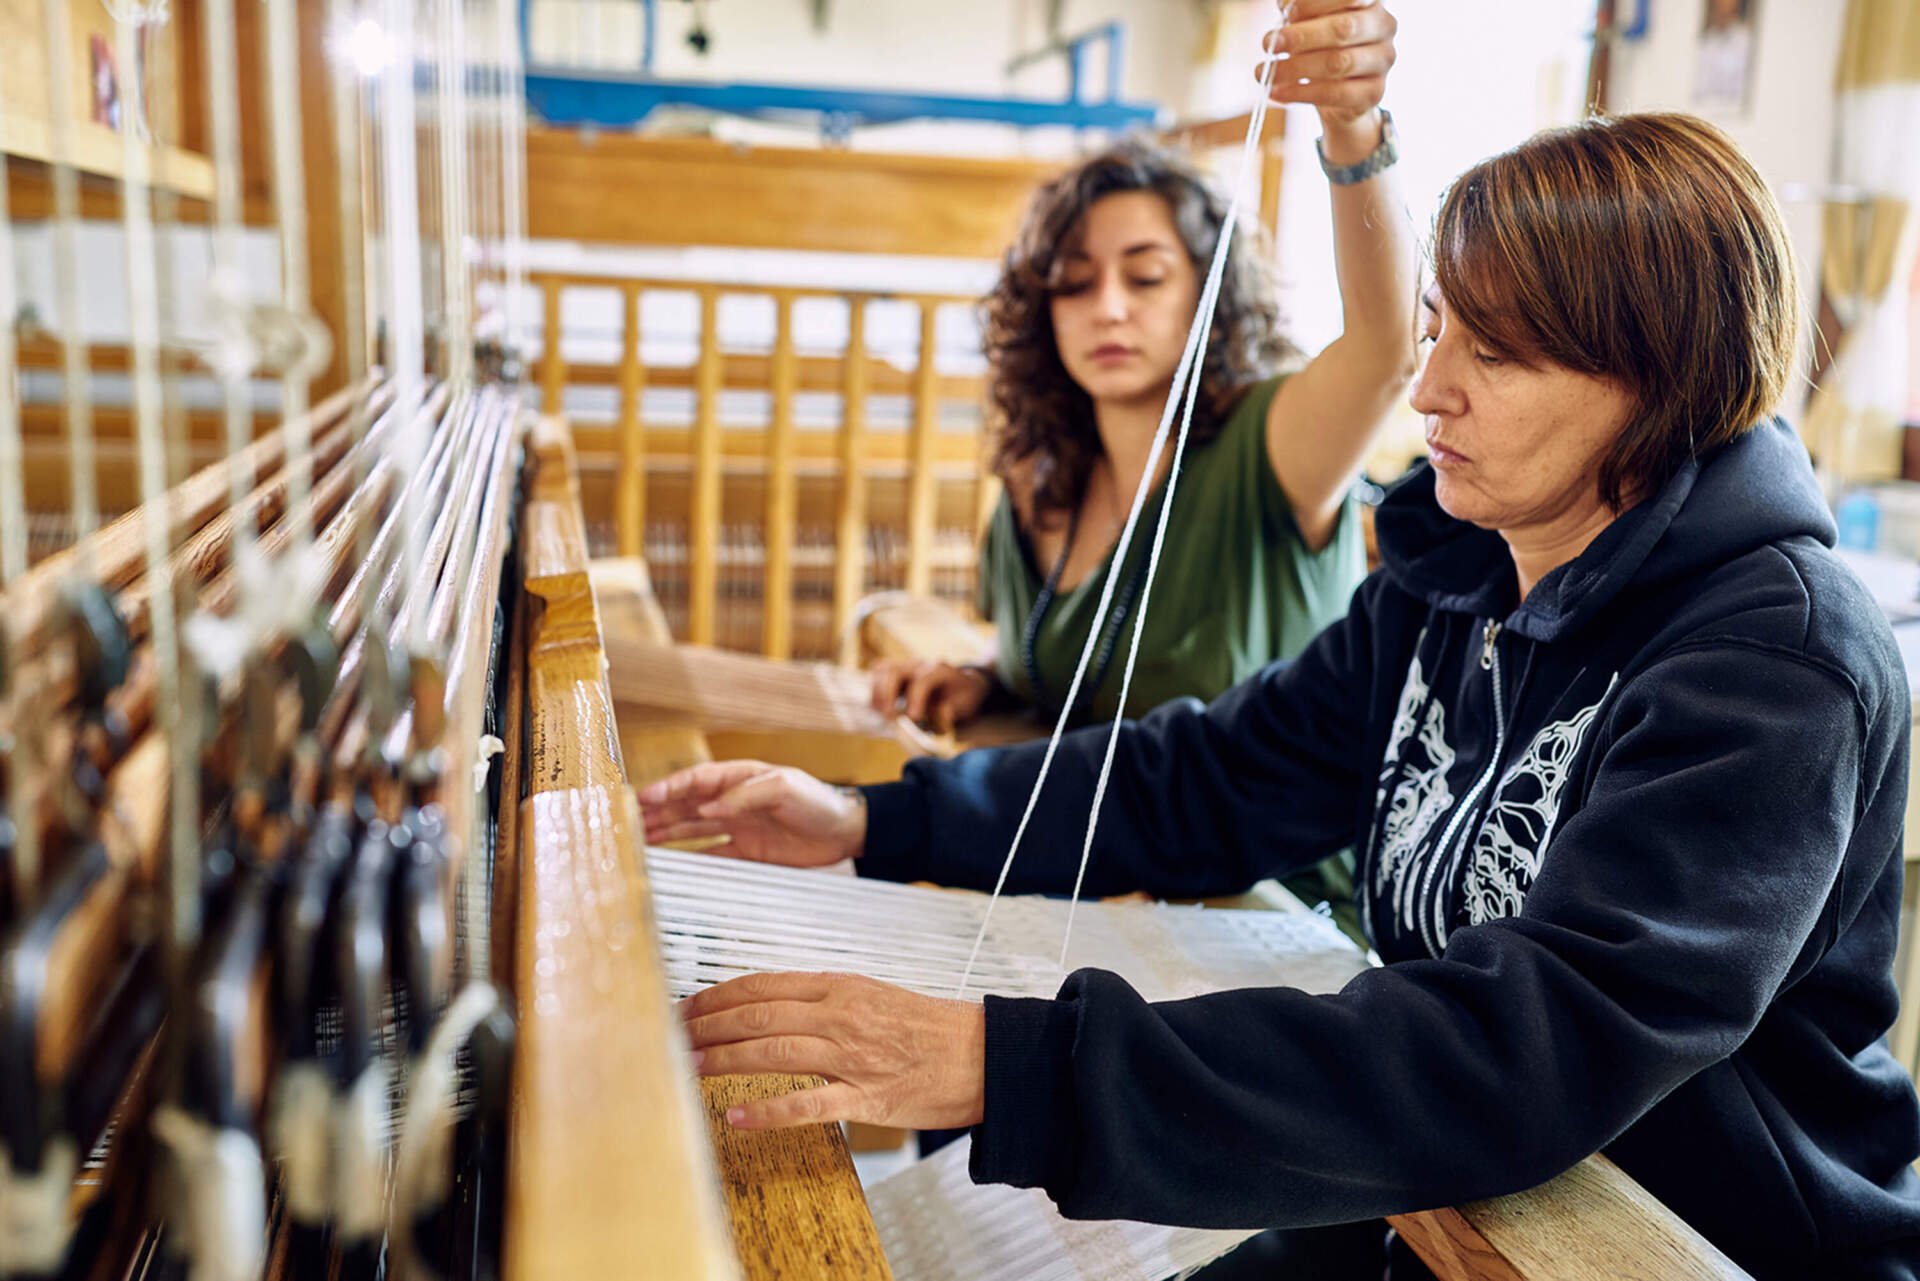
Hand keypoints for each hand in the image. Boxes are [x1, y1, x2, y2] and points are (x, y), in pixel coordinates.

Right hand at [636, 761, 865, 865]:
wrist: (846, 830)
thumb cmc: (818, 801)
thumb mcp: (785, 788)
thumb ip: (745, 796)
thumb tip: (707, 808)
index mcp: (740, 778)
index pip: (696, 781)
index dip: (669, 788)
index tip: (643, 797)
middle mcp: (733, 801)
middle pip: (687, 805)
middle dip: (657, 812)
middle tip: (627, 822)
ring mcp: (738, 826)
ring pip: (692, 828)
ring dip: (666, 832)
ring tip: (638, 840)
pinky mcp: (747, 851)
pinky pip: (711, 854)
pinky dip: (690, 858)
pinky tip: (670, 864)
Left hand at [681, 971, 986, 1130]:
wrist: (981, 1054)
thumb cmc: (926, 1027)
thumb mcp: (871, 995)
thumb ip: (823, 998)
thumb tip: (771, 1003)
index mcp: (840, 986)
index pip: (763, 984)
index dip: (717, 995)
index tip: (685, 1006)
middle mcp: (841, 1015)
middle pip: (758, 1013)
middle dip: (707, 1024)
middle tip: (672, 1034)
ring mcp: (853, 1056)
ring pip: (774, 1051)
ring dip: (725, 1059)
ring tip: (688, 1067)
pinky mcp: (868, 1097)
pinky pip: (810, 1104)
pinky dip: (770, 1111)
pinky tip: (738, 1116)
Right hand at [869, 658, 994, 731]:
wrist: (963, 683)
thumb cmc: (963, 695)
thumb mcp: (965, 704)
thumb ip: (952, 710)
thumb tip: (941, 716)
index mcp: (939, 670)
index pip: (922, 680)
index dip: (915, 699)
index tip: (912, 717)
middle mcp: (919, 664)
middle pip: (894, 671)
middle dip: (887, 694)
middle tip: (889, 717)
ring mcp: (905, 666)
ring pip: (882, 671)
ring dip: (877, 693)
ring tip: (882, 714)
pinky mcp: (896, 672)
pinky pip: (878, 675)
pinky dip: (875, 692)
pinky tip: (880, 709)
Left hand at [1257, 0, 1397, 133]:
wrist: (1338, 90)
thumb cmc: (1320, 43)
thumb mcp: (1309, 20)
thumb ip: (1299, 8)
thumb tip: (1285, 4)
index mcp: (1370, 1)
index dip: (1315, 3)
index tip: (1287, 13)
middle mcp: (1384, 26)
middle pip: (1344, 29)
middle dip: (1301, 37)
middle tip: (1268, 43)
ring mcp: (1383, 60)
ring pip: (1338, 63)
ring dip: (1295, 68)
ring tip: (1265, 72)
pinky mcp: (1374, 92)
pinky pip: (1335, 93)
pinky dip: (1301, 93)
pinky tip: (1278, 92)